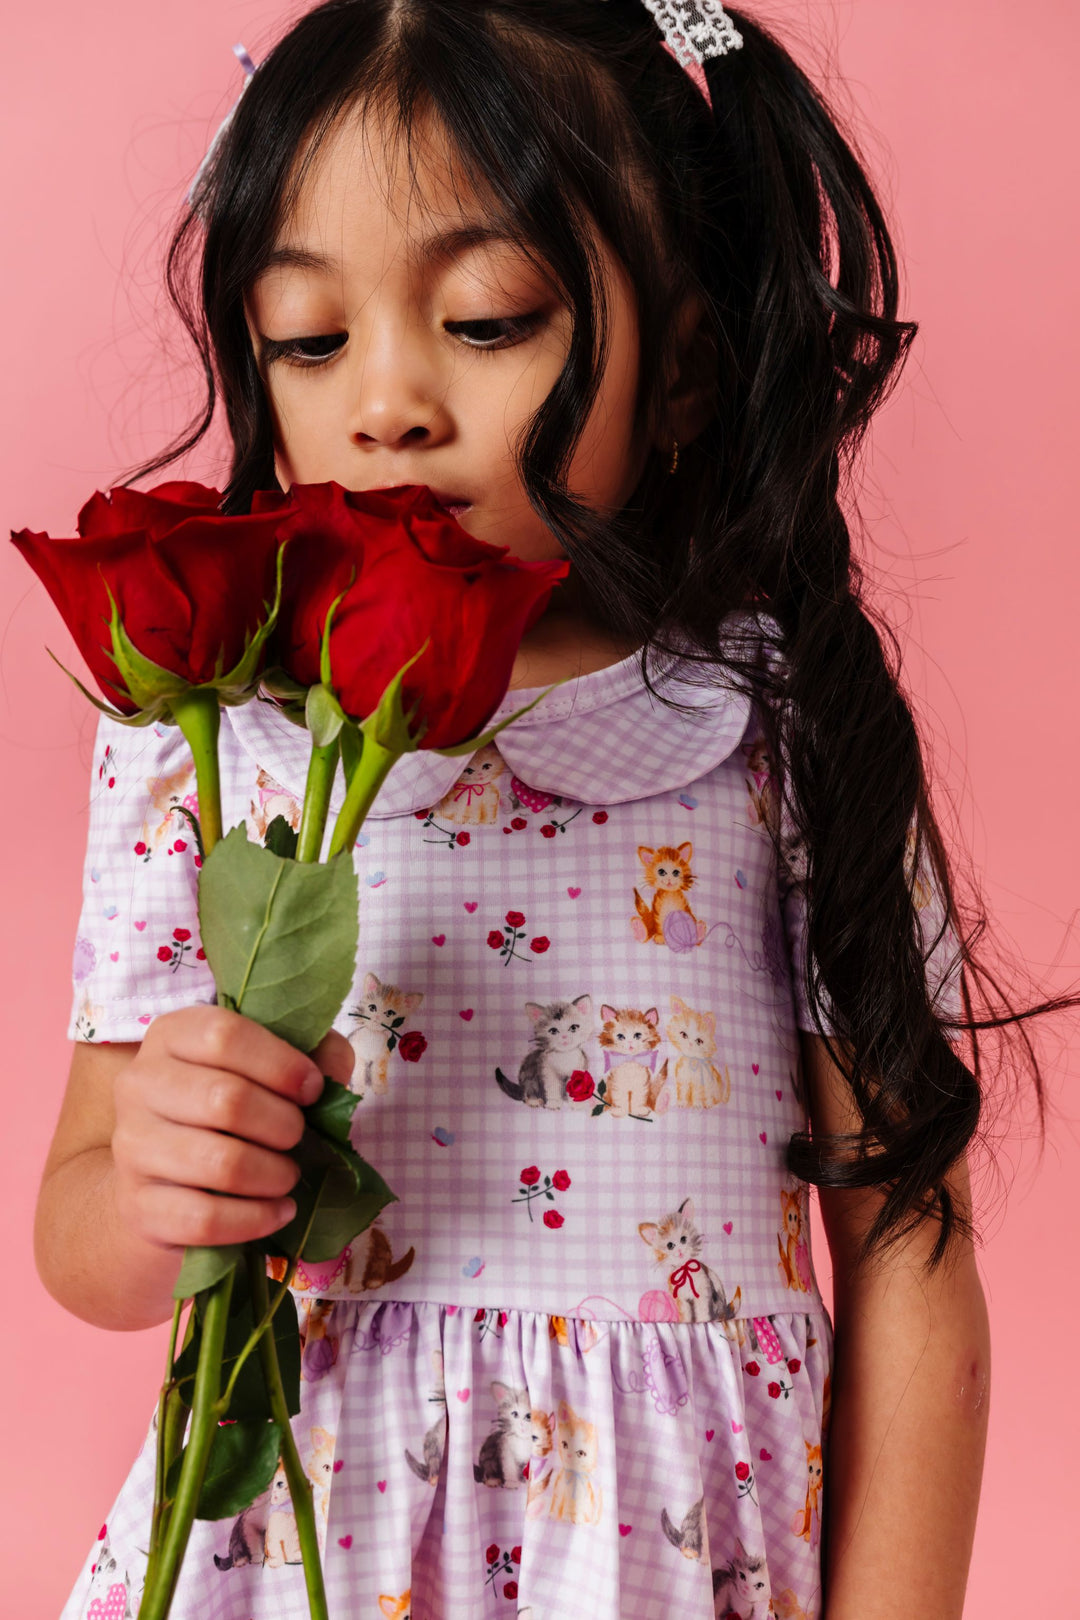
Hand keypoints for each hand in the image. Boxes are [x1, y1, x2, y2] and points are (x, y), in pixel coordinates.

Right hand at [111, 1005, 354, 1252]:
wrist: (167, 1183)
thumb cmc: (232, 1113)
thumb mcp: (271, 1068)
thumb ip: (313, 1053)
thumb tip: (331, 1068)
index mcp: (172, 1035)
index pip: (224, 1036)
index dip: (281, 1064)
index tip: (312, 1090)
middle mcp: (139, 1084)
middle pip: (225, 1100)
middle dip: (283, 1125)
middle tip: (297, 1138)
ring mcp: (131, 1146)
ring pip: (220, 1163)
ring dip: (274, 1174)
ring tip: (288, 1175)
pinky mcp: (137, 1206)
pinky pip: (205, 1218)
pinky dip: (256, 1218)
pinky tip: (278, 1211)